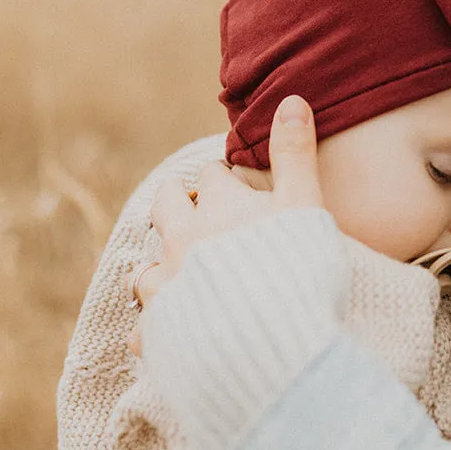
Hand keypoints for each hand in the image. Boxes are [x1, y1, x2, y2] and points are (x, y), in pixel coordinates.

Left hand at [127, 95, 321, 352]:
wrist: (276, 351)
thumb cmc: (297, 272)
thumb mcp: (307, 205)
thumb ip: (296, 153)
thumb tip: (290, 98)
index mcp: (218, 207)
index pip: (212, 176)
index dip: (223, 177)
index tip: (230, 181)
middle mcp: (183, 241)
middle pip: (165, 209)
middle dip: (174, 203)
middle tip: (187, 209)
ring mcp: (168, 287)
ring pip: (143, 268)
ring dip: (156, 266)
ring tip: (170, 272)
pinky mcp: (161, 333)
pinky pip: (145, 329)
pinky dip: (153, 327)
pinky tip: (161, 333)